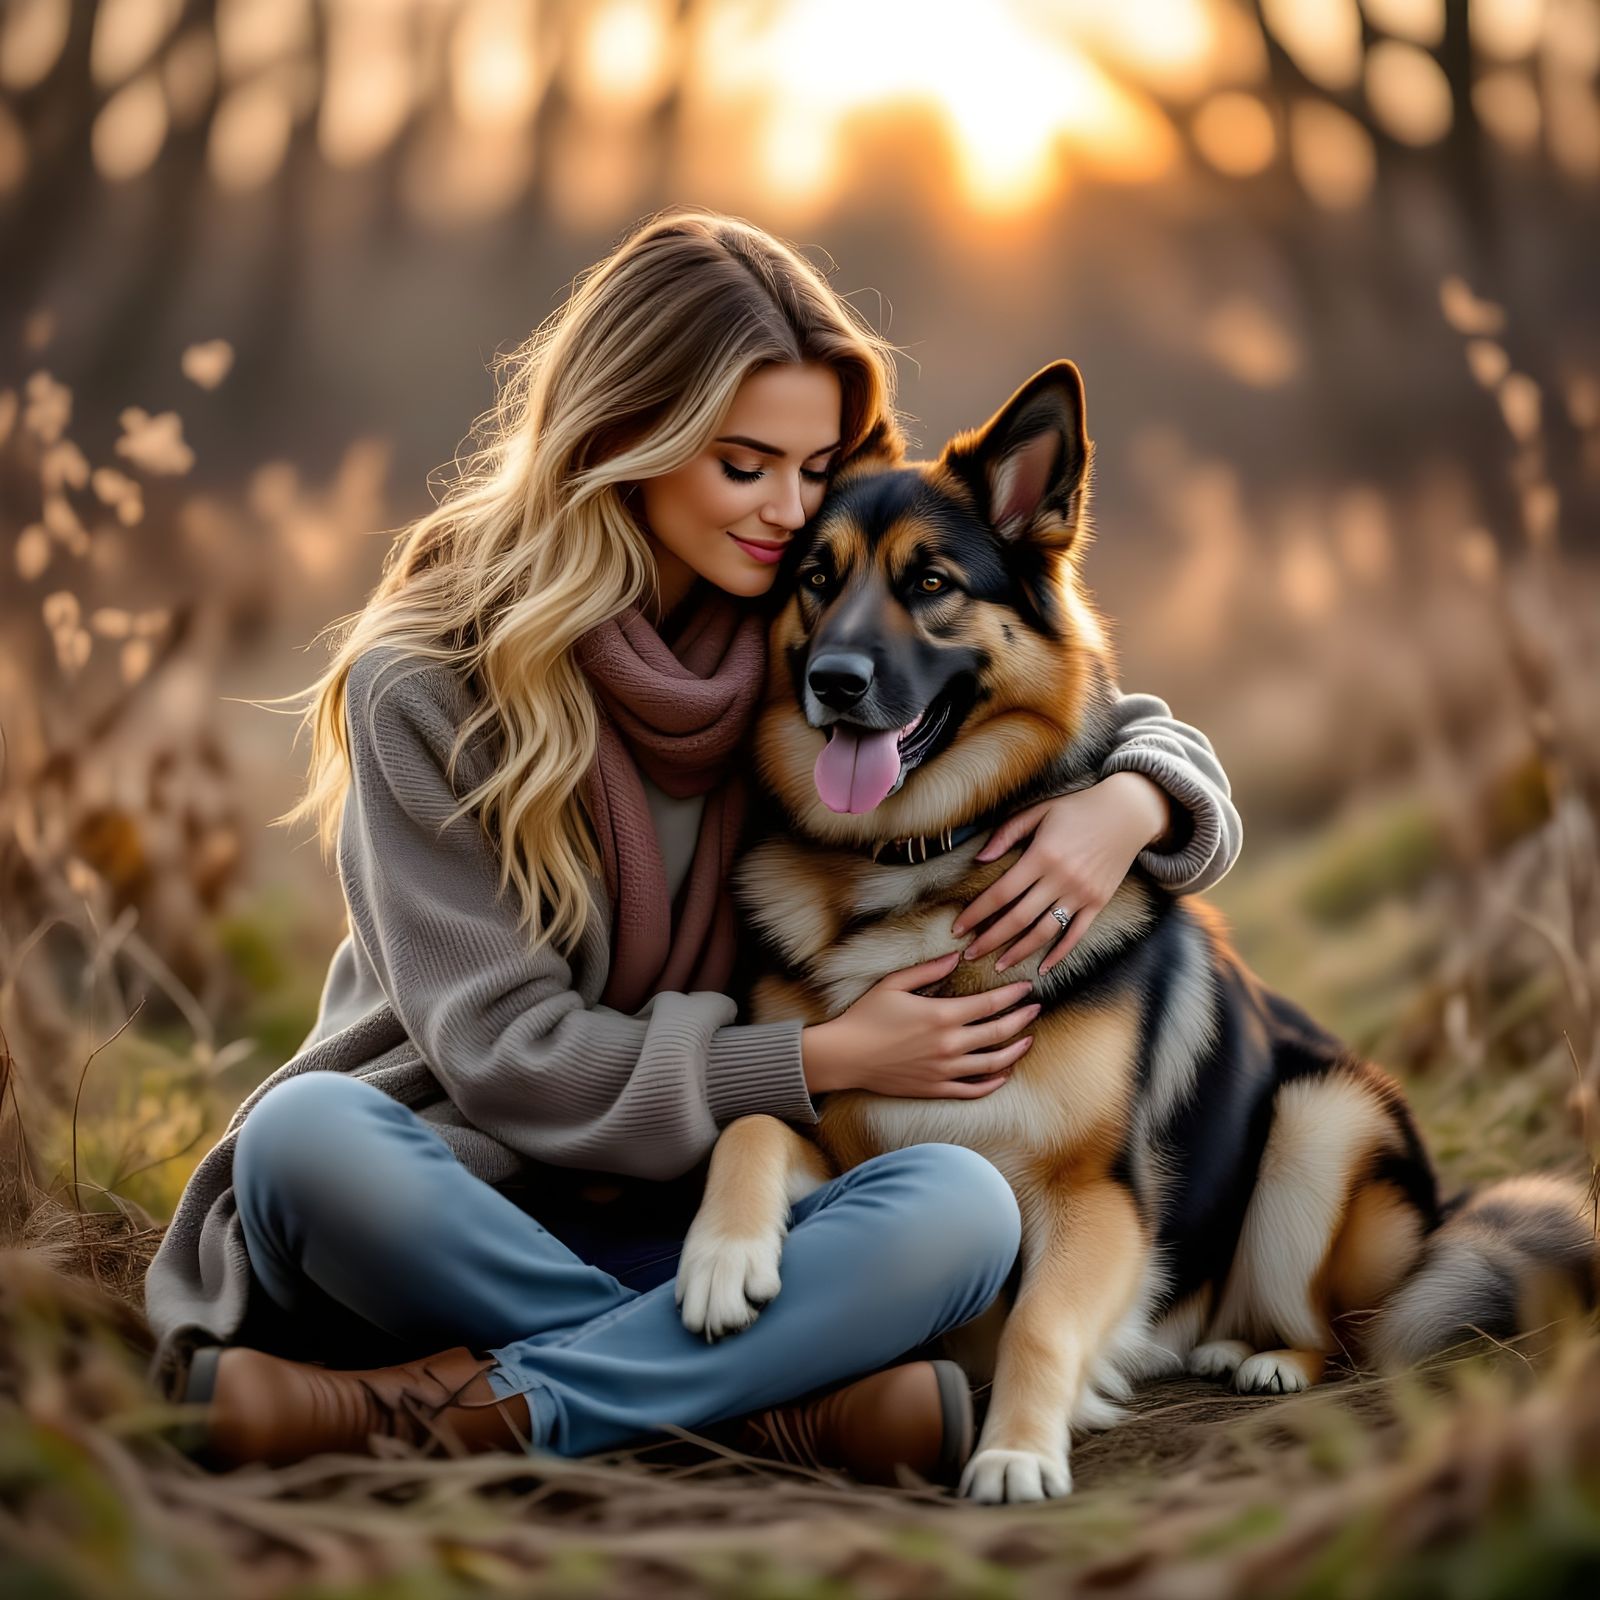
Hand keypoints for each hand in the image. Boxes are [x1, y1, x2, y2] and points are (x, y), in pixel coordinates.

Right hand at [801, 950, 1037, 1097]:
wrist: (845, 1056)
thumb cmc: (866, 1016)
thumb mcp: (894, 984)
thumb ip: (928, 970)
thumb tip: (956, 957)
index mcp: (941, 1015)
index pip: (989, 1004)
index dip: (1012, 995)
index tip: (1027, 988)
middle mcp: (949, 1044)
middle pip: (998, 1032)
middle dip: (1022, 1019)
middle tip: (1035, 1010)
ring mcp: (944, 1070)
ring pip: (992, 1064)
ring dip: (1015, 1051)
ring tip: (1028, 1040)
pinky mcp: (935, 1088)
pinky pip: (972, 1090)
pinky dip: (992, 1083)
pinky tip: (1003, 1074)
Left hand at [950, 773, 1170, 975]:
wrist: (1128, 812)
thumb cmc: (1078, 809)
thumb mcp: (1040, 811)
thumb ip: (1007, 833)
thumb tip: (979, 859)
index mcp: (1041, 856)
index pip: (1001, 893)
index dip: (977, 913)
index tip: (958, 928)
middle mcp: (1061, 879)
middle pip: (1018, 919)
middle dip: (990, 940)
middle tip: (969, 955)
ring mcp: (1081, 894)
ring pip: (1044, 932)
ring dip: (1019, 952)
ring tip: (999, 966)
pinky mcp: (1098, 903)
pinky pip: (1076, 935)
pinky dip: (1059, 954)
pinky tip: (1042, 968)